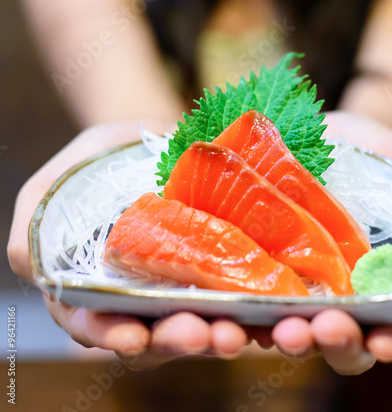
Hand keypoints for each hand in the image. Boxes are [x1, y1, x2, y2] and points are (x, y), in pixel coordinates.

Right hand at [7, 121, 248, 368]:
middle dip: (178, 338)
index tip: (132, 335)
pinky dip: (253, 308)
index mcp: (96, 287)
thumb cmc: (96, 163)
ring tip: (239, 329)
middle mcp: (142, 296)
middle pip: (156, 333)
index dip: (111, 334)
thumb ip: (39, 217)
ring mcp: (183, 284)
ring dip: (220, 332)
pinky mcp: (220, 268)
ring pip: (201, 321)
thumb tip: (31, 259)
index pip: (97, 323)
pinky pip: (237, 294)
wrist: (148, 142)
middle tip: (204, 334)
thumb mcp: (57, 182)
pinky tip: (271, 309)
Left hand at [268, 111, 391, 374]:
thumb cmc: (363, 147)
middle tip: (327, 328)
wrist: (308, 129)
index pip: (390, 325)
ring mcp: (293, 279)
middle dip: (337, 341)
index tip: (385, 341)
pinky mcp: (256, 264)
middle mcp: (335, 287)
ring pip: (295, 326)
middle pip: (341, 336)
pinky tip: (242, 313)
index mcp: (375, 275)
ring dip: (292, 336)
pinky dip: (249, 315)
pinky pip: (251, 300)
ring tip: (286, 327)